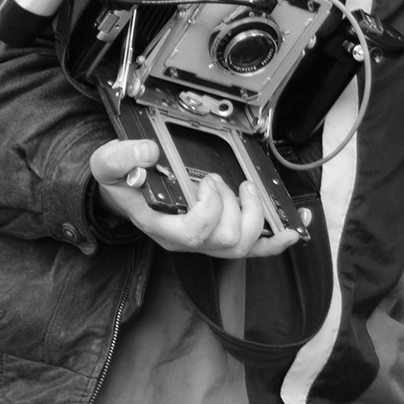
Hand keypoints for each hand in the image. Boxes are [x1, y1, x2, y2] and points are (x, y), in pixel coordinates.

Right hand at [89, 138, 304, 258]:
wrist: (126, 192)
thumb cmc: (123, 181)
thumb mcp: (109, 164)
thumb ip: (122, 157)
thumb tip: (149, 153)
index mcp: (162, 227)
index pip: (196, 233)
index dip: (210, 206)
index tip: (206, 181)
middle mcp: (186, 241)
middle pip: (227, 240)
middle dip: (233, 204)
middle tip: (220, 181)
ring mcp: (206, 242)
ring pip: (244, 245)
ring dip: (253, 212)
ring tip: (244, 189)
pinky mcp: (222, 238)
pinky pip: (257, 249)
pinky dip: (278, 240)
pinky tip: (294, 228)